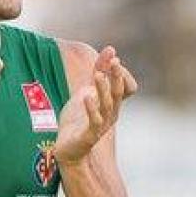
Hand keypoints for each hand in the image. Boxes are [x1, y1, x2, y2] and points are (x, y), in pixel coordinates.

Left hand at [55, 46, 137, 165]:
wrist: (67, 148)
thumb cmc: (79, 119)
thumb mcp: (87, 90)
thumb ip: (98, 70)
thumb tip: (111, 48)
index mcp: (113, 103)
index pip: (127, 87)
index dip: (121, 73)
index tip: (112, 58)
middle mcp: (111, 113)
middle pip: (118, 93)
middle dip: (117, 77)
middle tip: (114, 61)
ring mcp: (101, 125)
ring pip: (107, 105)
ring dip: (103, 89)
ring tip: (98, 75)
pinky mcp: (89, 135)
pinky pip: (94, 121)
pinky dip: (91, 108)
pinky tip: (86, 96)